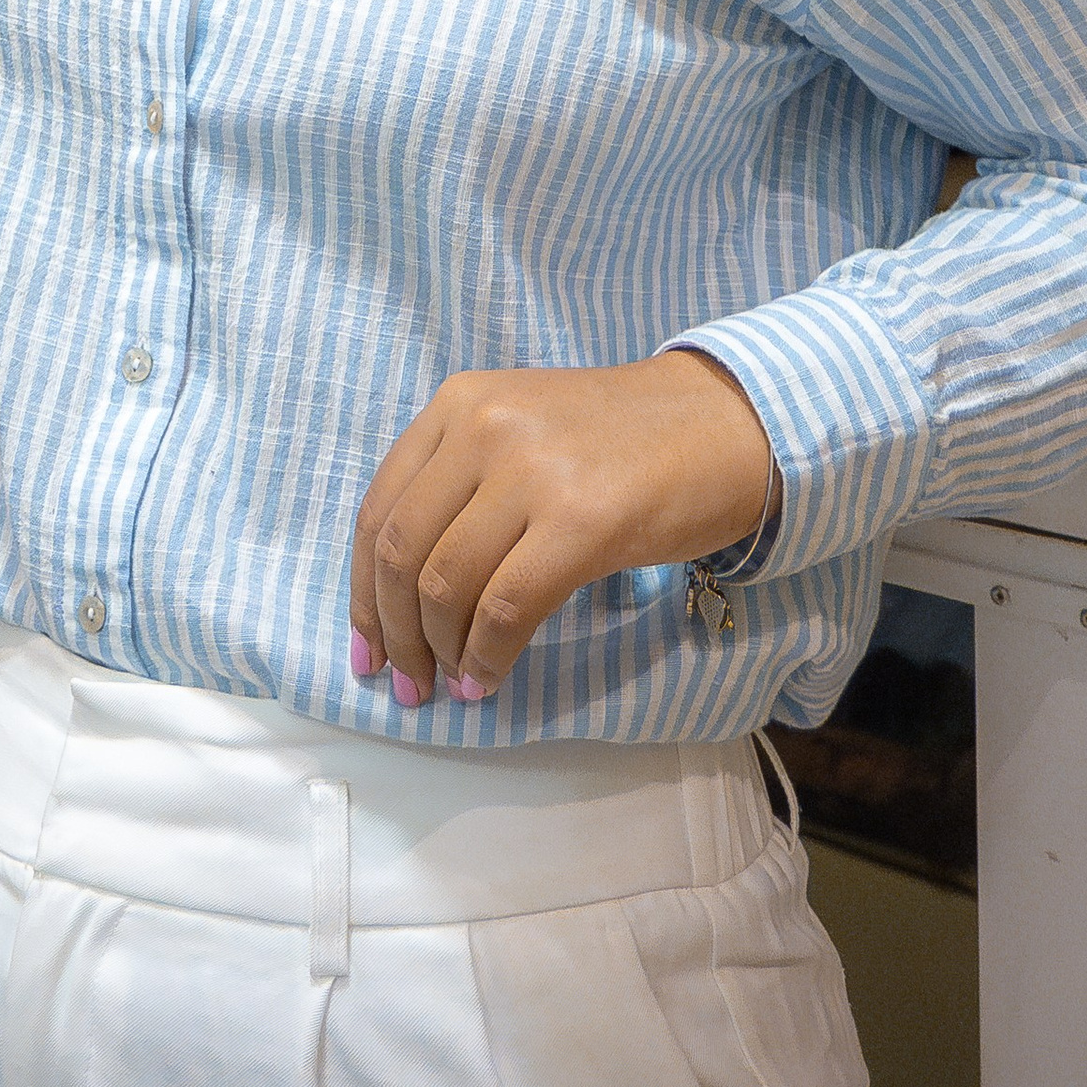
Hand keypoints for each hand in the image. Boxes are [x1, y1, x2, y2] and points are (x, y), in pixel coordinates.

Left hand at [348, 351, 776, 703]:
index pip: (379, 508)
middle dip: (393, 633)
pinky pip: (505, 609)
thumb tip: (407, 592)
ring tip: (455, 684)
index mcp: (459, 402)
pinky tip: (490, 680)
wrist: (724, 423)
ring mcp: (531, 471)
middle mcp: (483, 427)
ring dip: (439, 653)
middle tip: (406, 683)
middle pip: (400, 552)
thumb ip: (463, 484)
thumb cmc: (623, 439)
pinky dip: (487, 657)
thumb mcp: (522, 431)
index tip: (368, 647)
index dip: (362, 591)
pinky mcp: (579, 522)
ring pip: (444, 585)